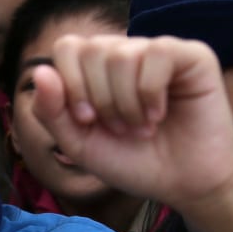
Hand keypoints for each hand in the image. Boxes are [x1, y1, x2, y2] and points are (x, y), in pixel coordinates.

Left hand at [30, 34, 232, 210]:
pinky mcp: (192, 56)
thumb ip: (52, 112)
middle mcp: (127, 52)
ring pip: (121, 53)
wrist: (184, 184)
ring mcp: (159, 51)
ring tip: (142, 128)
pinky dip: (150, 92)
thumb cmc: (134, 162)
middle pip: (91, 49)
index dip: (70, 84)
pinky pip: (157, 53)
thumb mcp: (80, 145)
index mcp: (98, 68)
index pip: (68, 47)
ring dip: (126, 103)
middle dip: (99, 99)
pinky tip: (160, 114)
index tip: (88, 121)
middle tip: (121, 129)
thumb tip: (40, 72)